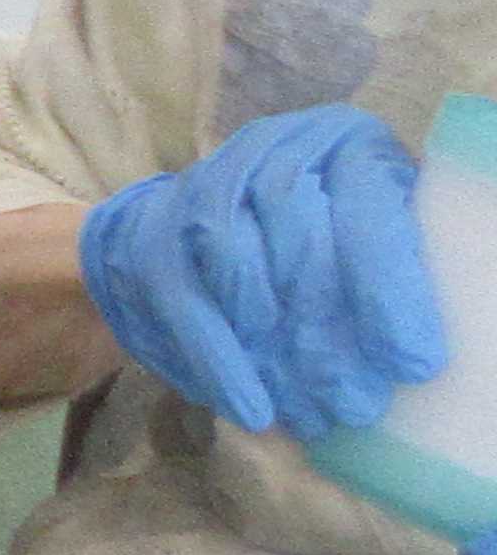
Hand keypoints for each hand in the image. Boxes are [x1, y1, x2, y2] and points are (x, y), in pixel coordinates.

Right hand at [74, 103, 433, 436]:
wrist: (201, 223)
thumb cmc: (318, 245)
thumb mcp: (372, 242)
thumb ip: (394, 274)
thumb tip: (409, 364)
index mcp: (344, 142)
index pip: (366, 203)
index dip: (387, 286)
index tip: (412, 365)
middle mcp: (269, 145)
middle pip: (293, 227)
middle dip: (324, 324)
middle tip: (355, 403)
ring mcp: (197, 183)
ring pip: (229, 257)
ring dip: (265, 345)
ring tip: (304, 413)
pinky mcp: (143, 232)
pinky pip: (179, 298)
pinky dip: (215, 359)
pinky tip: (249, 408)